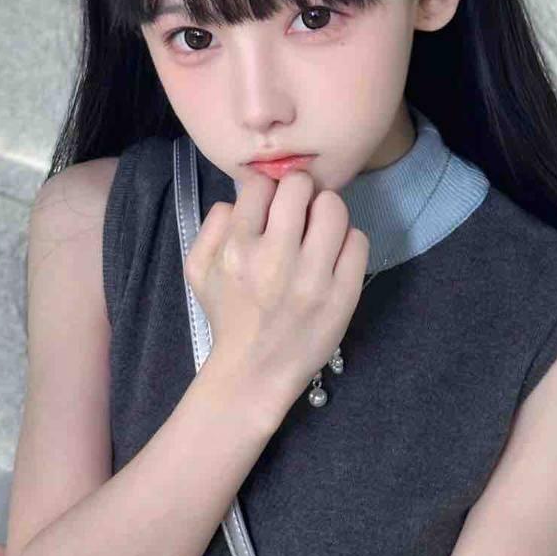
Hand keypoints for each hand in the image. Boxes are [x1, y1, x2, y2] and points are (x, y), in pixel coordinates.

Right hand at [185, 167, 369, 403]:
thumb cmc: (228, 317)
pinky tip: (334, 255)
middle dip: (300, 192)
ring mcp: (313, 277)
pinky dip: (347, 241)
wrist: (255, 370)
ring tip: (320, 230)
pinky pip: (357, 241)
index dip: (267, 191)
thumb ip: (212, 225)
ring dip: (327, 212)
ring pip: (334, 207)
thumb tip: (239, 198)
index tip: (271, 207)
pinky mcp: (343, 294)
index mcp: (237, 247)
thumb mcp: (198, 270)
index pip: (261, 185)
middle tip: (300, 210)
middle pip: (300, 186)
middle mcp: (275, 257)